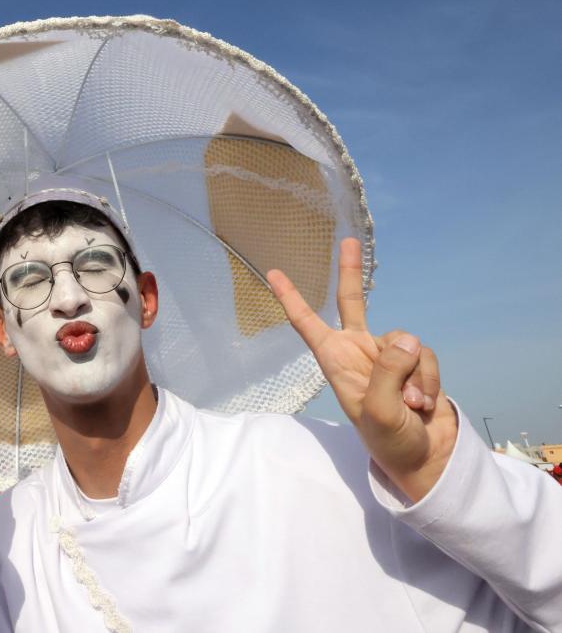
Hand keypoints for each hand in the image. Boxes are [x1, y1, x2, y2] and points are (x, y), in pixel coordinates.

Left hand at [267, 238, 457, 501]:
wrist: (425, 458)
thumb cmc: (391, 443)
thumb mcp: (382, 413)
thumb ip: (390, 373)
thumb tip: (405, 336)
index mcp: (336, 363)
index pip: (308, 325)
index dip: (291, 299)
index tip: (272, 273)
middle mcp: (358, 353)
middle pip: (352, 302)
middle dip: (350, 272)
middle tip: (347, 240)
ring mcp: (387, 356)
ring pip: (405, 341)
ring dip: (414, 375)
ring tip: (409, 407)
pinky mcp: (414, 362)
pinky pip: (424, 355)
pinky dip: (428, 379)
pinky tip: (423, 405)